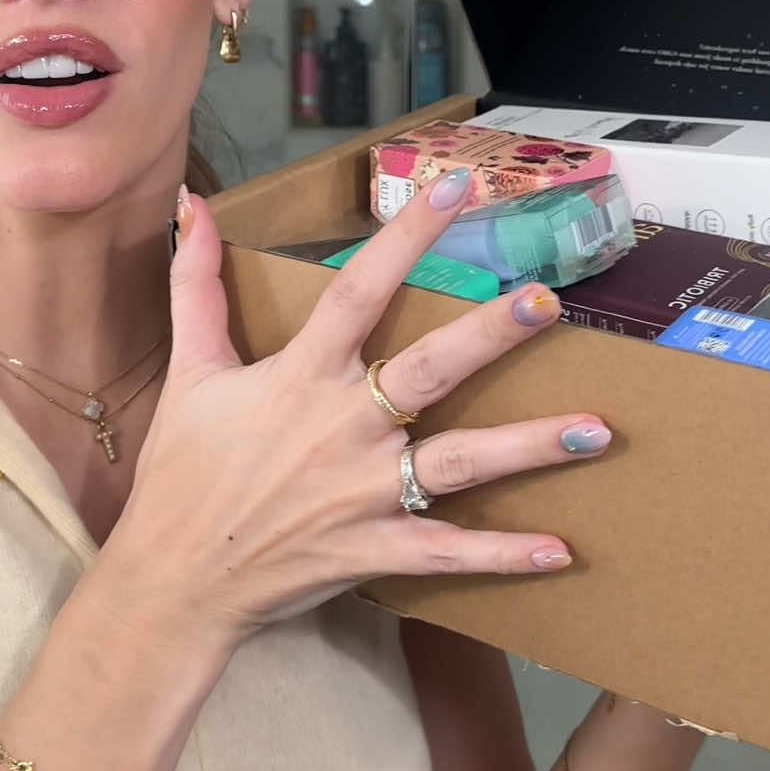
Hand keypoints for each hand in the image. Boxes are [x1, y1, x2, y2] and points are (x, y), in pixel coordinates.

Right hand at [102, 171, 611, 666]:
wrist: (172, 580)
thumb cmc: (182, 471)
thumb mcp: (189, 371)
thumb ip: (196, 284)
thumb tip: (190, 205)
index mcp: (301, 376)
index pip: (359, 290)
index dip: (407, 238)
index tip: (456, 189)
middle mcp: (343, 427)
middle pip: (427, 371)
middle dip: (489, 336)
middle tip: (548, 302)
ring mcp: (364, 493)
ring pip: (460, 462)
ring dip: (529, 447)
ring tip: (596, 429)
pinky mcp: (374, 550)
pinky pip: (447, 552)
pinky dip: (501, 554)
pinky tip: (559, 550)